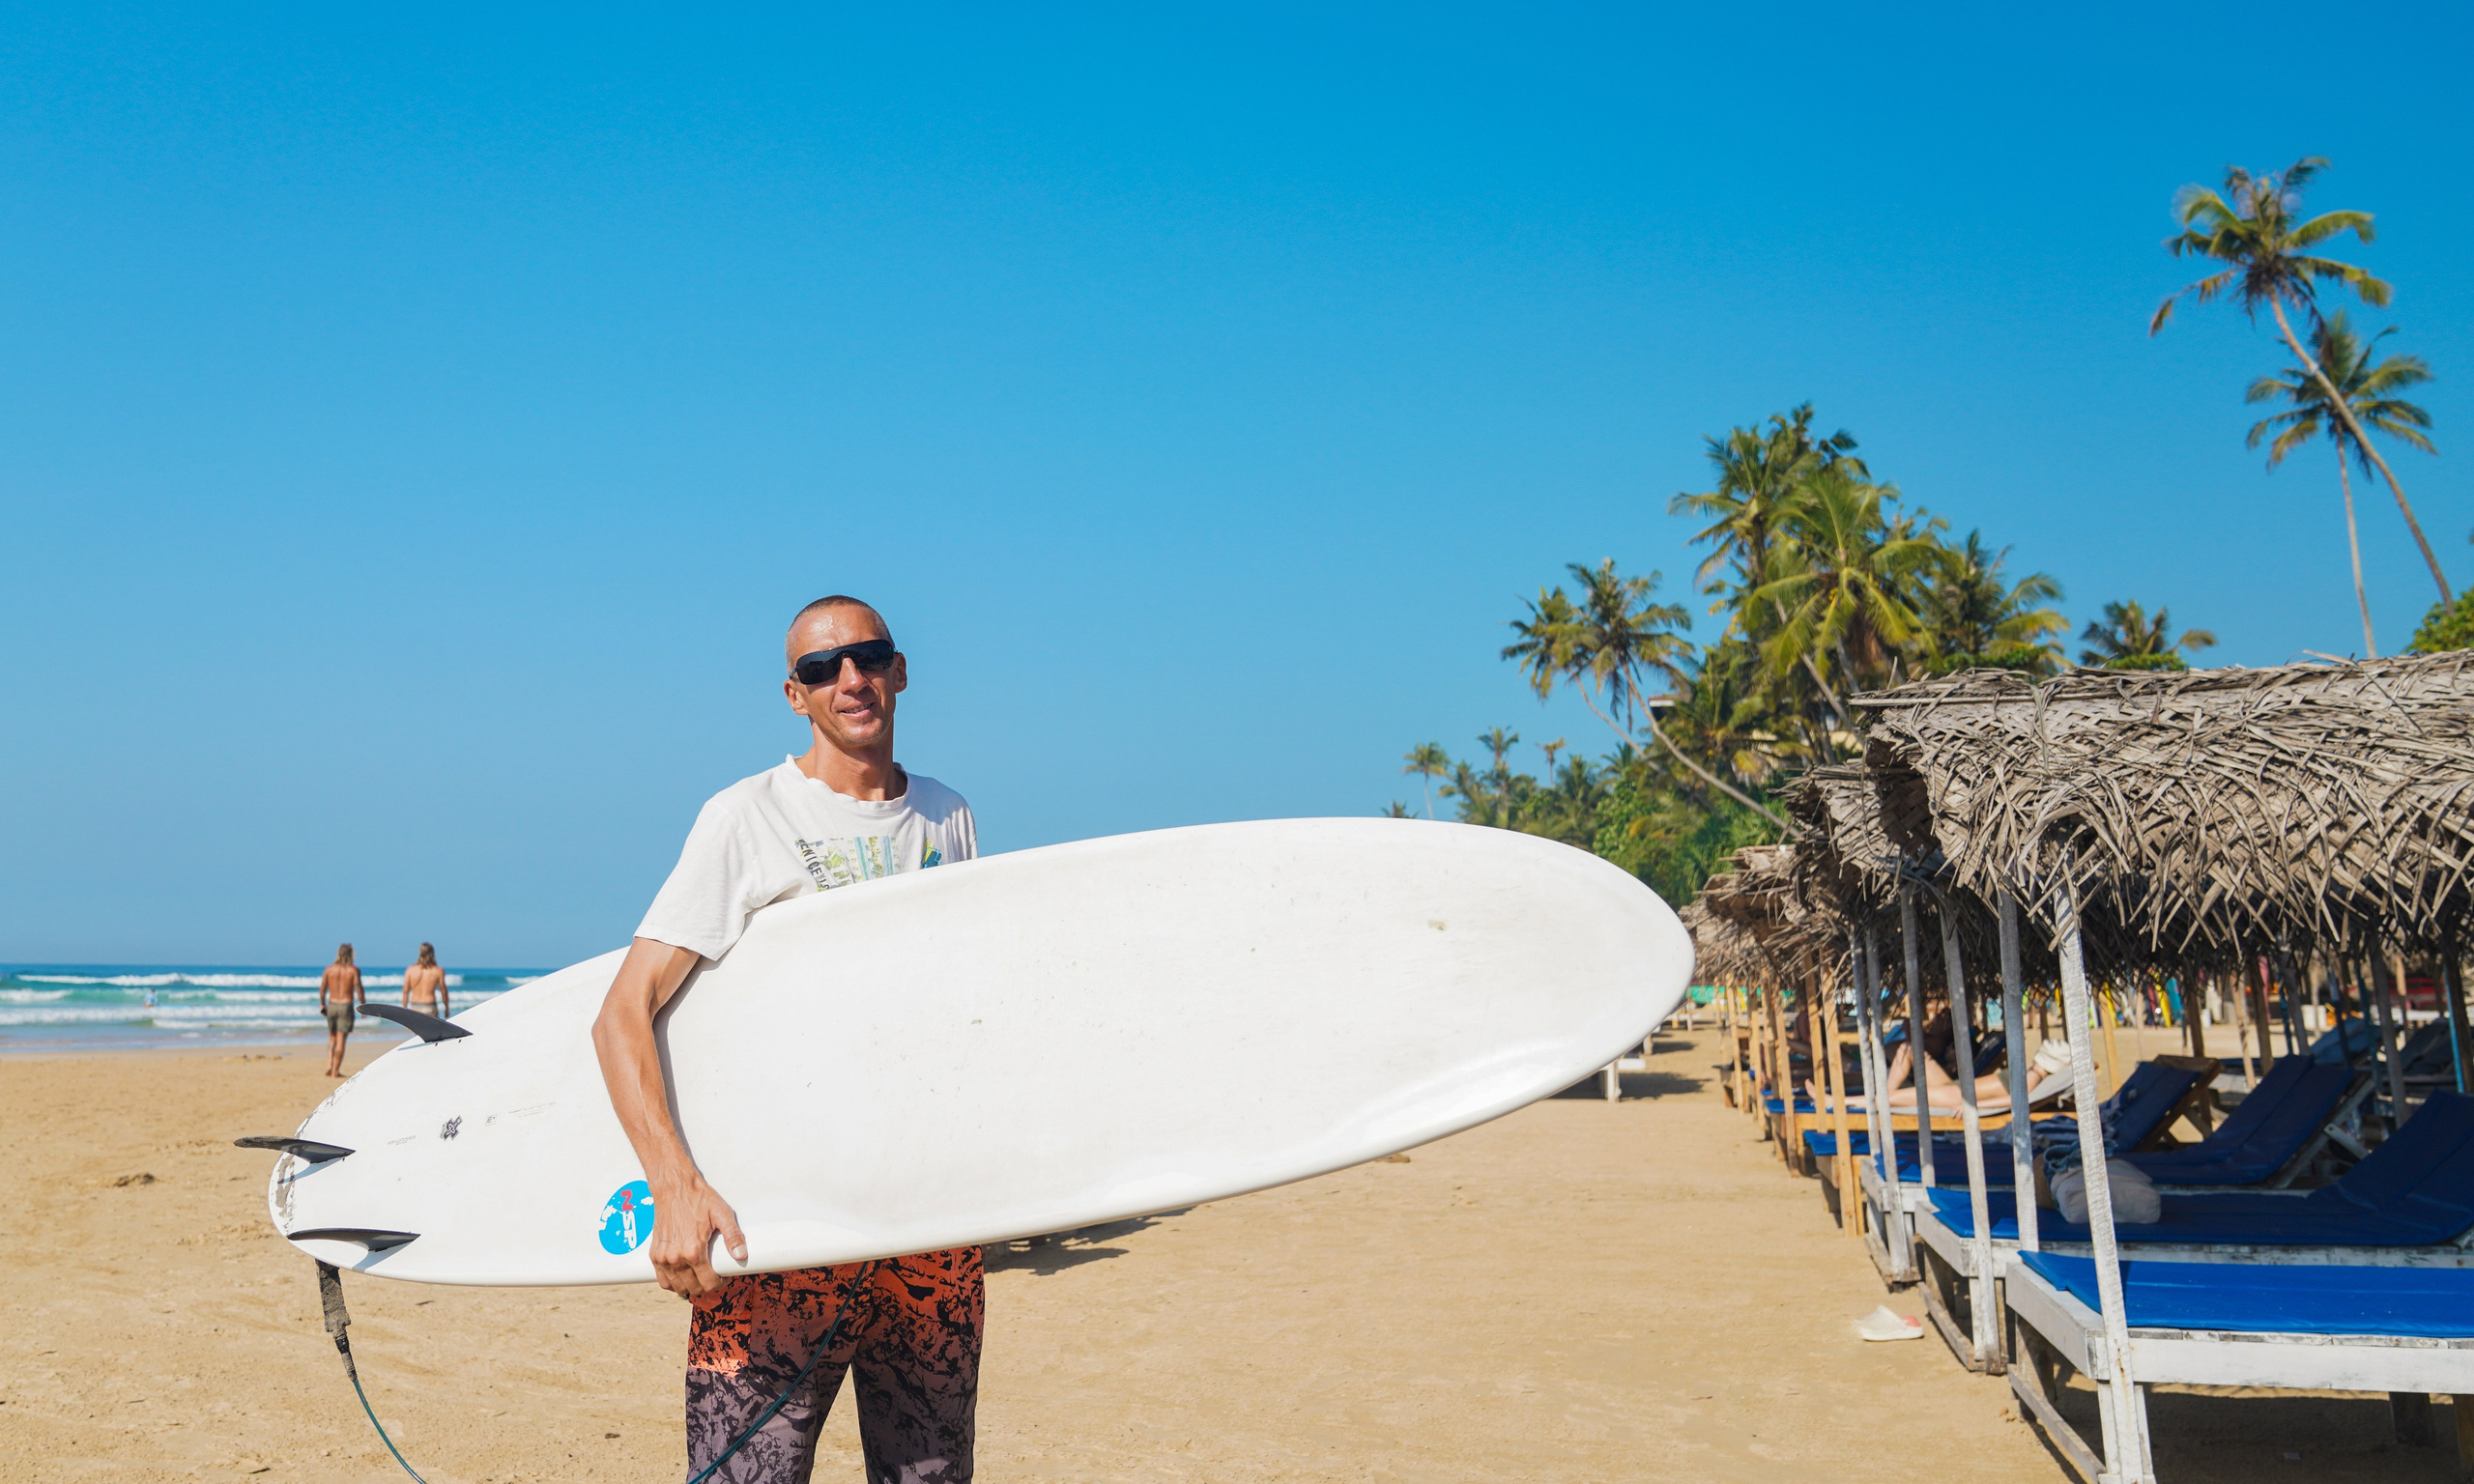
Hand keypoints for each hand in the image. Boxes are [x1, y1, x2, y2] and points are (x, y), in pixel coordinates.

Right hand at [648, 1174, 747, 1298]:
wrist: (673, 1188)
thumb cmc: (697, 1198)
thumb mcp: (721, 1213)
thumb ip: (733, 1236)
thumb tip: (741, 1255)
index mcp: (693, 1250)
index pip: (708, 1283)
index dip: (720, 1283)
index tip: (723, 1277)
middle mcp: (676, 1258)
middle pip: (693, 1288)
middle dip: (706, 1286)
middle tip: (714, 1277)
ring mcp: (663, 1258)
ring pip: (677, 1288)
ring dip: (690, 1287)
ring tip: (700, 1278)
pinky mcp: (654, 1254)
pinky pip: (662, 1281)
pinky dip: (673, 1283)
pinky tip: (683, 1277)